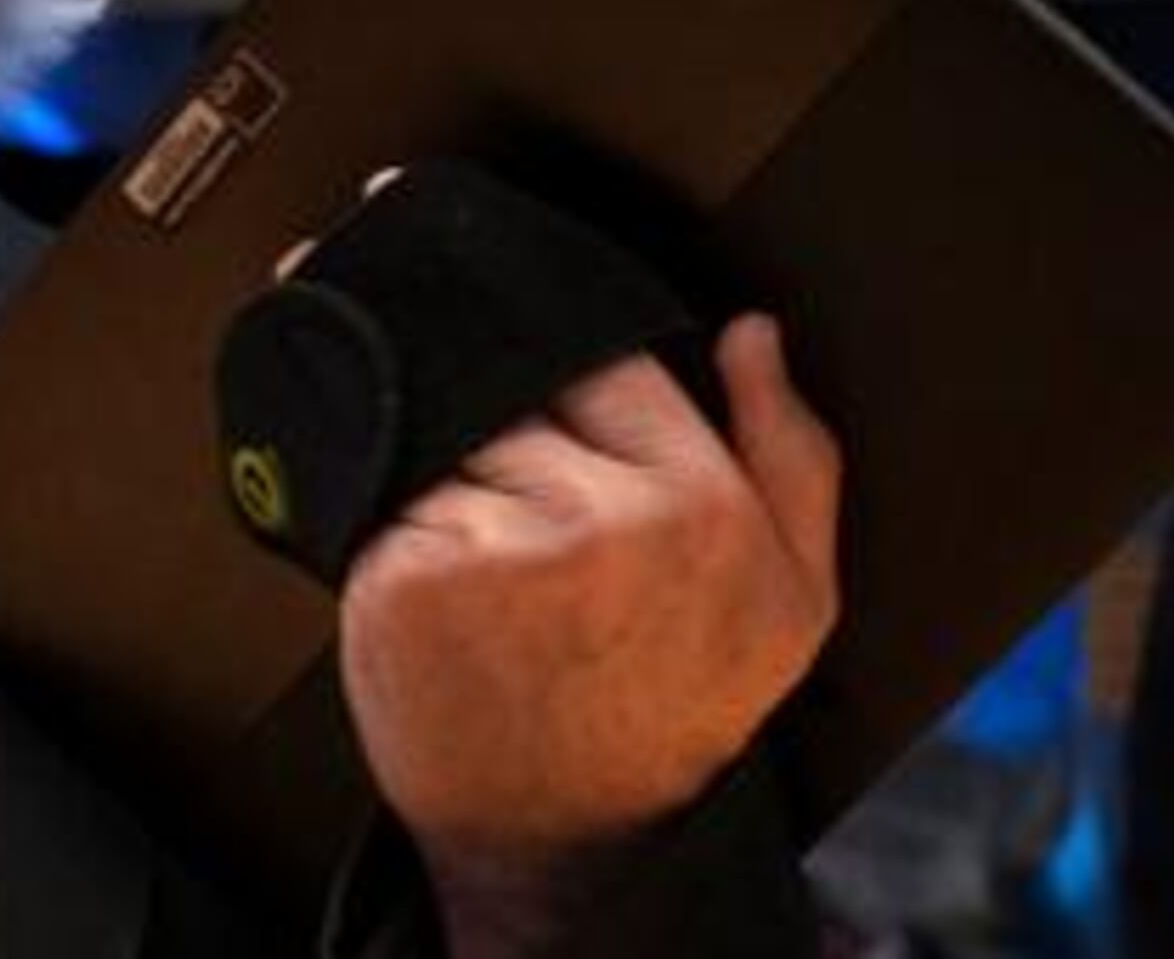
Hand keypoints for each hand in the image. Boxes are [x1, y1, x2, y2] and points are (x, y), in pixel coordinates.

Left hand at [335, 316, 840, 917]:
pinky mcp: (404, 579)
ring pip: (442, 435)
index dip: (568, 369)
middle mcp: (599, 519)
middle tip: (507, 480)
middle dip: (497, 410)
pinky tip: (428, 580)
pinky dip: (390, 523)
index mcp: (702, 505)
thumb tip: (755, 331)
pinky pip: (380, 498)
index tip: (545, 394)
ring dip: (438, 464)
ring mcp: (494, 545)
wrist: (573, 843)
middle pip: (514, 386)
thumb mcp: (793, 598)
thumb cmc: (677, 715)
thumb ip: (791, 451)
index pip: (608, 358)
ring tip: (475, 541)